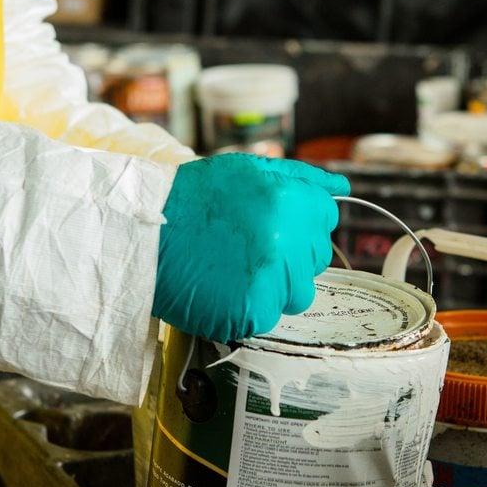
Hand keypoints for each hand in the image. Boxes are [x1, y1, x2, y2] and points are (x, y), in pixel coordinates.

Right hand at [153, 153, 349, 341]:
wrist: (143, 234)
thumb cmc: (193, 200)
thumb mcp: (247, 171)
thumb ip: (302, 179)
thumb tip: (343, 187)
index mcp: (291, 201)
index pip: (325, 219)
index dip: (298, 222)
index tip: (268, 224)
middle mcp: (288, 239)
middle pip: (316, 259)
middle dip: (290, 255)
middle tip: (246, 248)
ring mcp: (273, 278)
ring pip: (299, 293)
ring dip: (275, 286)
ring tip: (235, 269)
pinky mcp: (254, 310)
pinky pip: (271, 315)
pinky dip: (250, 307)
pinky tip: (223, 288)